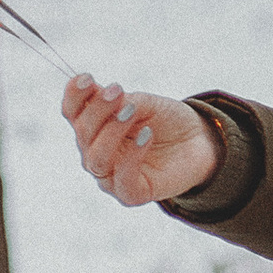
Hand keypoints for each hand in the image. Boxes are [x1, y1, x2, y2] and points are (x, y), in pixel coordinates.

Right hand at [63, 73, 220, 209]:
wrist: (200, 141)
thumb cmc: (167, 120)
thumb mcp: (145, 103)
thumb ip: (121, 101)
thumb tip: (97, 94)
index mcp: (94, 127)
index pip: (72, 113)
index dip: (74, 96)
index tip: (85, 78)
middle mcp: (95, 152)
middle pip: (83, 133)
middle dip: (97, 109)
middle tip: (117, 90)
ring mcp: (111, 175)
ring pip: (96, 158)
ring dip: (111, 131)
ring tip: (131, 110)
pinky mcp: (131, 194)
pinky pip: (122, 179)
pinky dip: (132, 157)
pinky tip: (147, 135)